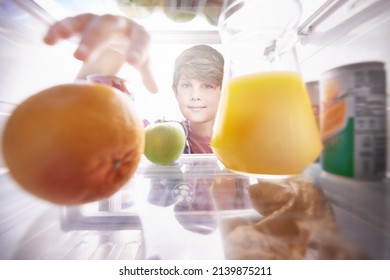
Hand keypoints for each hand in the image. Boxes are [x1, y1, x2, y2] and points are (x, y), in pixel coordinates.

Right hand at [43, 13, 157, 92]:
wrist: (121, 34)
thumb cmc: (134, 50)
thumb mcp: (143, 62)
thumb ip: (148, 74)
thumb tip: (155, 90)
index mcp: (138, 33)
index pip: (140, 39)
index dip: (137, 50)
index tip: (132, 63)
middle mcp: (118, 23)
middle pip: (106, 26)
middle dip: (93, 40)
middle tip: (80, 57)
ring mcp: (99, 20)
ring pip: (85, 21)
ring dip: (71, 30)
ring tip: (58, 40)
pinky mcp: (82, 22)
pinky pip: (68, 22)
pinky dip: (58, 29)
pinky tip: (48, 40)